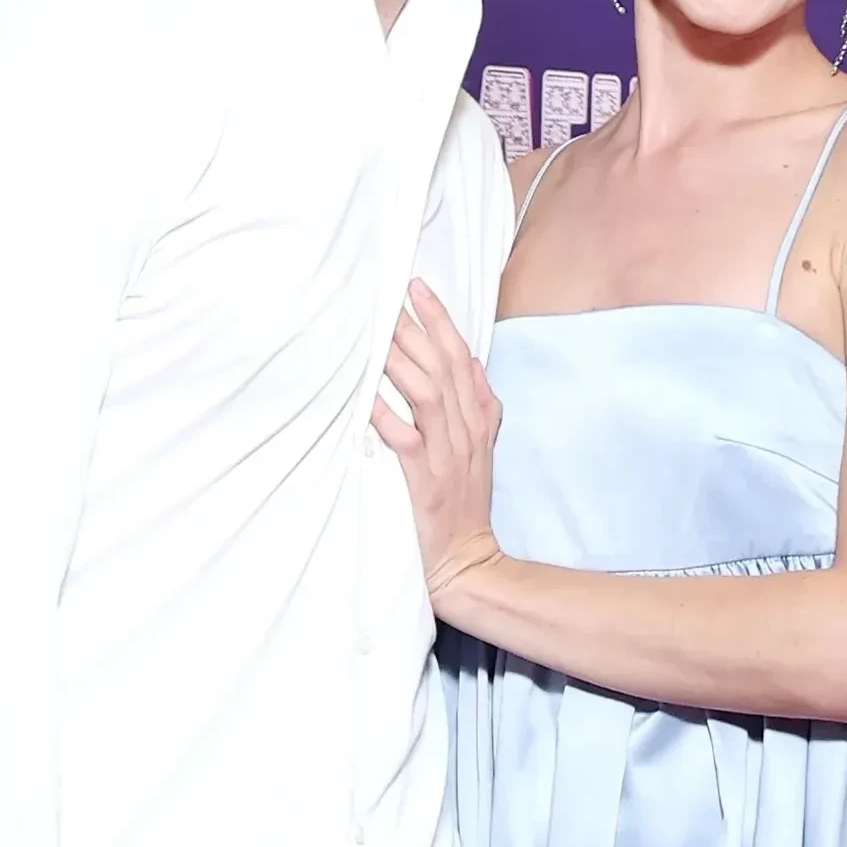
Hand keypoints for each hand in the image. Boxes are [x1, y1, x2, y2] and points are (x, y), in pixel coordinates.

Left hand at [371, 280, 502, 603]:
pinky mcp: (427, 480)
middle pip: (443, 367)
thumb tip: (472, 361)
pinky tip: (366, 395)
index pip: (462, 357)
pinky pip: (406, 439)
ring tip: (377, 331)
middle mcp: (466, 430)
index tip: (418, 287)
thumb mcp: (481, 448)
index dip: (441, 320)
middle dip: (418, 327)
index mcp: (479, 419)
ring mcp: (448, 454)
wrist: (468, 560)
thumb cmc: (466, 503)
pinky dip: (387, 414)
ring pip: (428, 393)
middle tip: (391, 294)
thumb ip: (479, 404)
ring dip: (402, 360)